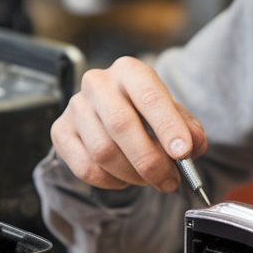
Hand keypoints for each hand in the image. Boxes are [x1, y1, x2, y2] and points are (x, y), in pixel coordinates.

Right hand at [51, 57, 206, 191]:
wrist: (113, 118)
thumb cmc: (148, 116)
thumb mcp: (175, 117)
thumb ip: (189, 130)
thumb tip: (191, 146)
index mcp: (130, 71)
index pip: (148, 95)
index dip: (167, 126)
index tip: (182, 153)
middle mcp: (98, 83)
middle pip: (121, 125)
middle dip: (150, 160)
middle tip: (169, 181)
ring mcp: (75, 107)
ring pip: (103, 151)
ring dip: (132, 174)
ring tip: (148, 178)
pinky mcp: (60, 131)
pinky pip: (86, 167)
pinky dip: (110, 181)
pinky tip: (123, 176)